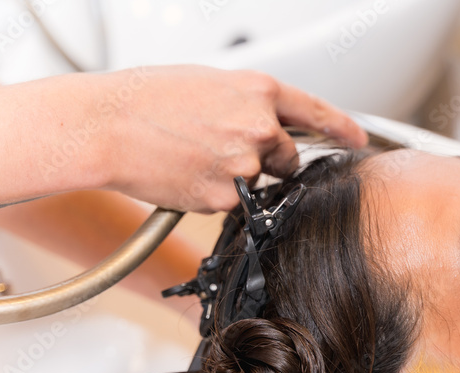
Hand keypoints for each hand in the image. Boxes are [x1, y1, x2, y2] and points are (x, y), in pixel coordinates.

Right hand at [100, 65, 367, 211]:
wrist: (104, 127)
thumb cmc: (144, 100)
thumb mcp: (208, 84)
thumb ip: (248, 103)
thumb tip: (267, 122)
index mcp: (258, 92)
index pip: (316, 113)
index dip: (341, 128)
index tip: (356, 139)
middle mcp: (260, 127)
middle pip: (289, 156)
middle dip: (268, 159)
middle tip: (222, 149)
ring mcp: (247, 165)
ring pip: (261, 181)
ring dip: (239, 176)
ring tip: (194, 157)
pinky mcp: (228, 197)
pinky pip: (234, 202)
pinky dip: (214, 194)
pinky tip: (186, 175)